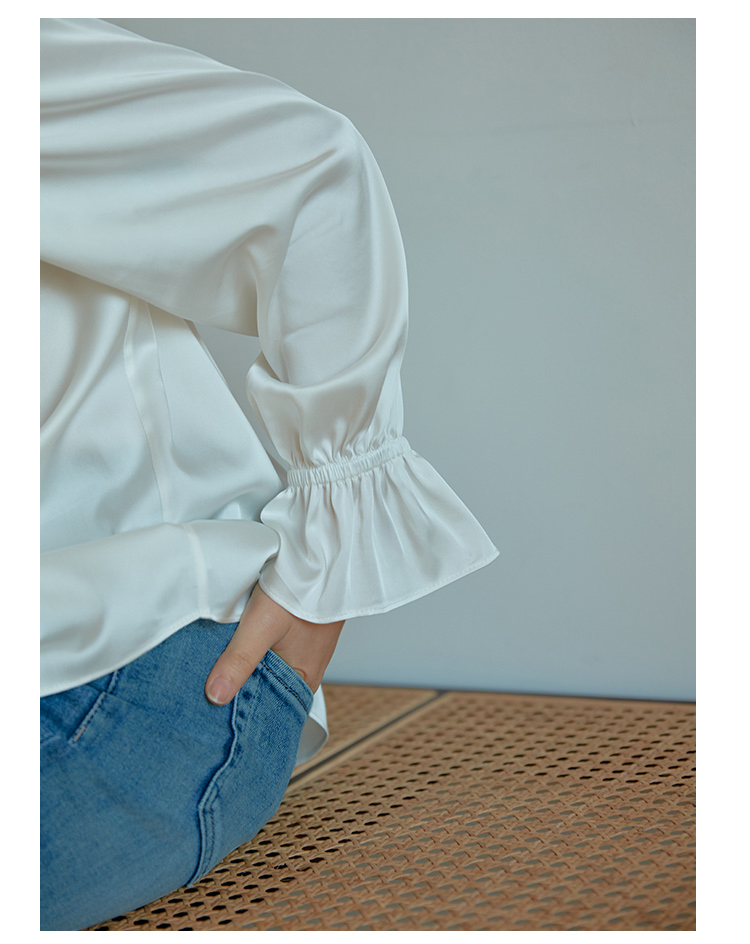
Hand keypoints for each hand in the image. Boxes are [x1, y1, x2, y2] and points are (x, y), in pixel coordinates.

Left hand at [205, 584, 343, 704]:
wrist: (325, 557)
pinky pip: (269, 650)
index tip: (211, 711)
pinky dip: (251, 648)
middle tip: (203, 688)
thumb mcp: (263, 625)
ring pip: (264, 668)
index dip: (239, 712)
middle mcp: (304, 671)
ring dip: (242, 665)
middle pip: (264, 688)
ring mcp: (300, 651)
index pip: (268, 711)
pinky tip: (233, 641)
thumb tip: (215, 696)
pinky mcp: (294, 633)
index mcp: (303, 681)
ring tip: (212, 666)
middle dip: (237, 687)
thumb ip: (239, 661)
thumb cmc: (304, 589)